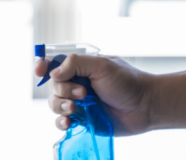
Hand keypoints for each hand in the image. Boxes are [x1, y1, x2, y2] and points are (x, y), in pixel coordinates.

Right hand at [35, 54, 156, 136]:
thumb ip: (75, 64)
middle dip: (62, 89)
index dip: (43, 65)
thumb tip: (52, 73)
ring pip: (54, 104)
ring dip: (60, 106)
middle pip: (52, 85)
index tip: (39, 70)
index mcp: (80, 67)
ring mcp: (78, 102)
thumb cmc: (127, 82)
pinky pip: (61, 121)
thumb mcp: (102, 65)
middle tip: (83, 93)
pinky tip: (69, 122)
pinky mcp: (82, 120)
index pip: (54, 63)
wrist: (145, 106)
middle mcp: (76, 83)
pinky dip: (61, 121)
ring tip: (76, 108)